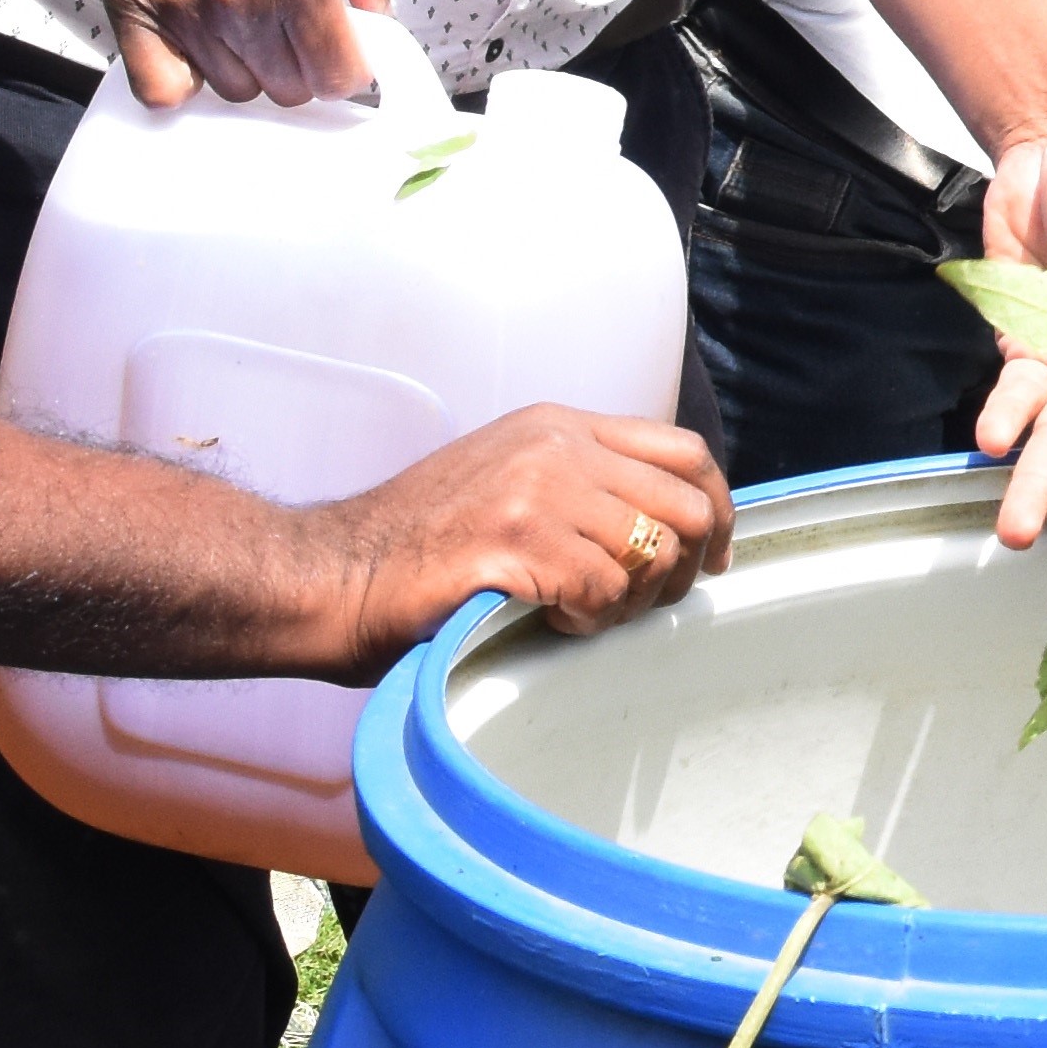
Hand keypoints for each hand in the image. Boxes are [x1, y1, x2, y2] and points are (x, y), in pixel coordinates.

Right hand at [67, 0, 389, 107]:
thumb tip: (378, 17)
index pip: (338, 75)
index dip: (347, 66)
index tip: (341, 48)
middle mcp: (242, 1)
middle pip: (287, 90)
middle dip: (301, 66)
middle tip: (292, 24)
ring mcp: (183, 9)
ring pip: (232, 89)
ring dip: (246, 67)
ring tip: (243, 17)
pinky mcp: (132, 5)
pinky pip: (159, 88)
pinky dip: (181, 82)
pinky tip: (197, 49)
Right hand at [313, 402, 729, 676]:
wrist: (331, 574)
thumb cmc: (414, 547)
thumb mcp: (507, 480)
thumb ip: (580, 483)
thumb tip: (662, 525)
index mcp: (558, 426)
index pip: (684, 450)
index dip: (715, 508)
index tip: (711, 555)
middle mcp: (556, 447)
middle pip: (684, 506)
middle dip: (682, 570)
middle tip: (646, 606)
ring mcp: (536, 491)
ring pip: (650, 555)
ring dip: (629, 603)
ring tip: (582, 614)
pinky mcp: (516, 543)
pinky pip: (604, 593)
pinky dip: (589, 621)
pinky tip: (549, 621)